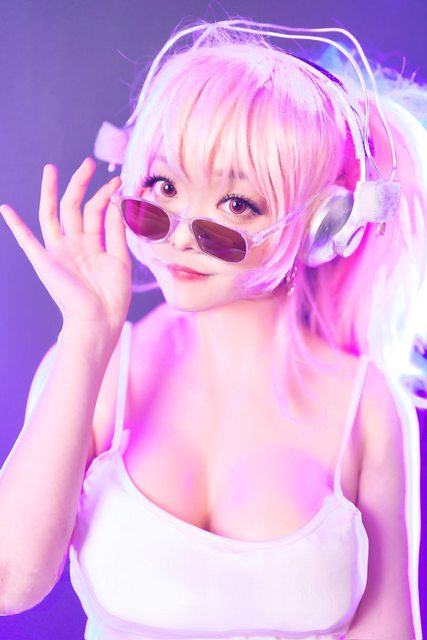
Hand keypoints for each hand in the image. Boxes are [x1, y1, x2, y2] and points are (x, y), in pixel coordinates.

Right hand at [0, 158, 131, 338]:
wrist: (99, 321)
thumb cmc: (113, 297)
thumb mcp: (120, 259)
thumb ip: (116, 232)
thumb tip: (115, 203)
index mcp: (93, 245)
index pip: (96, 212)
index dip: (105, 195)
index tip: (118, 180)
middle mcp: (74, 245)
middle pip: (74, 206)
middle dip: (80, 184)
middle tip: (88, 162)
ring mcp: (58, 251)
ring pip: (52, 215)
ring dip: (51, 192)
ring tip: (51, 169)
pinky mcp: (45, 262)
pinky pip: (27, 241)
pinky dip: (15, 225)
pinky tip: (5, 209)